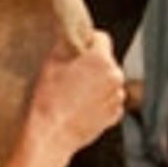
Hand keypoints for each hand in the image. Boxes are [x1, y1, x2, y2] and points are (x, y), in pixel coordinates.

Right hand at [27, 31, 125, 154]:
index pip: (102, 37)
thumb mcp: (52, 61)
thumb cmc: (50, 98)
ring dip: (97, 82)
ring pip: (109, 80)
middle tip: (72, 73)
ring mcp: (117, 98)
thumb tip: (70, 31)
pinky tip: (81, 106)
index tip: (76, 50)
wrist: (52, 134)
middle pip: (106, 60)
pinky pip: (109, 99)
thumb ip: (66, 41)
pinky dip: (100, 100)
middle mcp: (116, 77)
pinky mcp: (115, 116)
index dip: (88, 41)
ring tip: (75, 92)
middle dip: (92, 63)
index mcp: (102, 60)